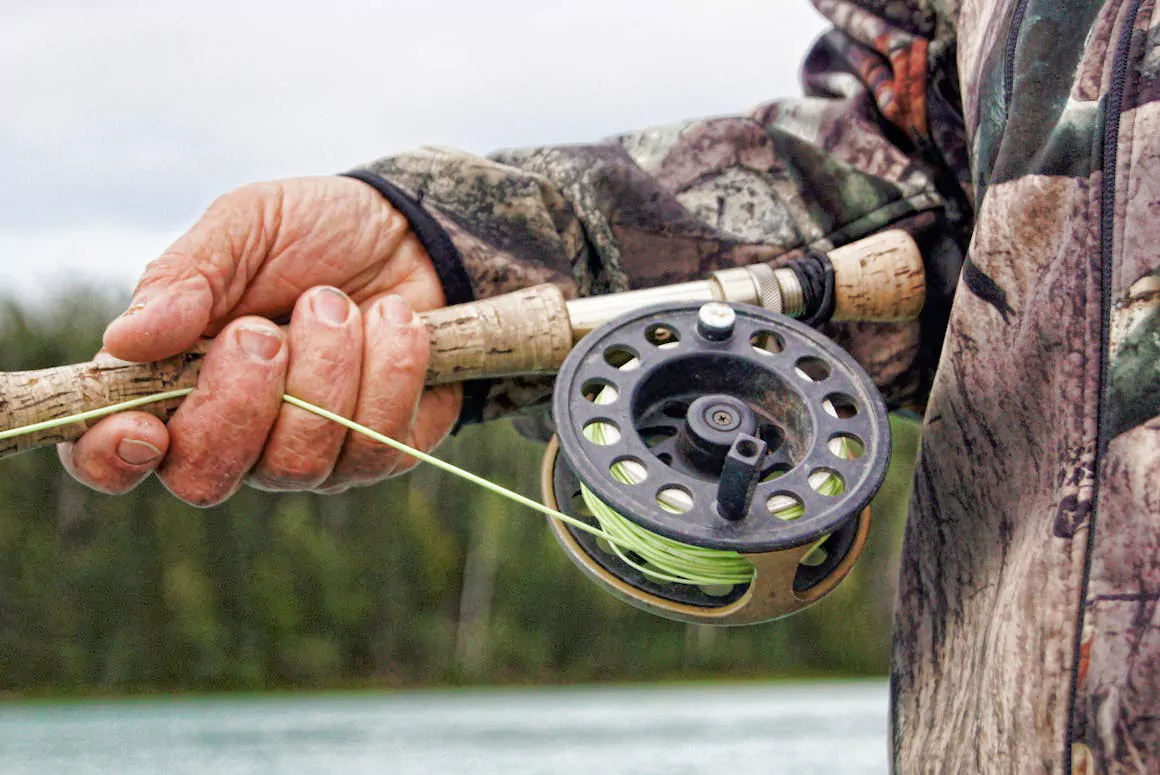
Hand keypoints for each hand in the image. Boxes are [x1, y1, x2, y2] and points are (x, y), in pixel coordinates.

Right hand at [59, 176, 461, 504]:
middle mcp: (236, 435)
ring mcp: (310, 454)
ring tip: (336, 303)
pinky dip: (388, 368)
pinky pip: (378, 443)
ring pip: (299, 463)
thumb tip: (123, 341)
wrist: (414, 232)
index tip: (142, 425)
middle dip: (238, 401)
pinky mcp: (381, 451)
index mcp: (173, 382)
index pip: (114, 456)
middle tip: (263, 330)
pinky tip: (393, 319)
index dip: (113, 458)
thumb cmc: (313, 232)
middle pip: (205, 478)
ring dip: (323, 369)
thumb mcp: (244, 227)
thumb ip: (185, 277)